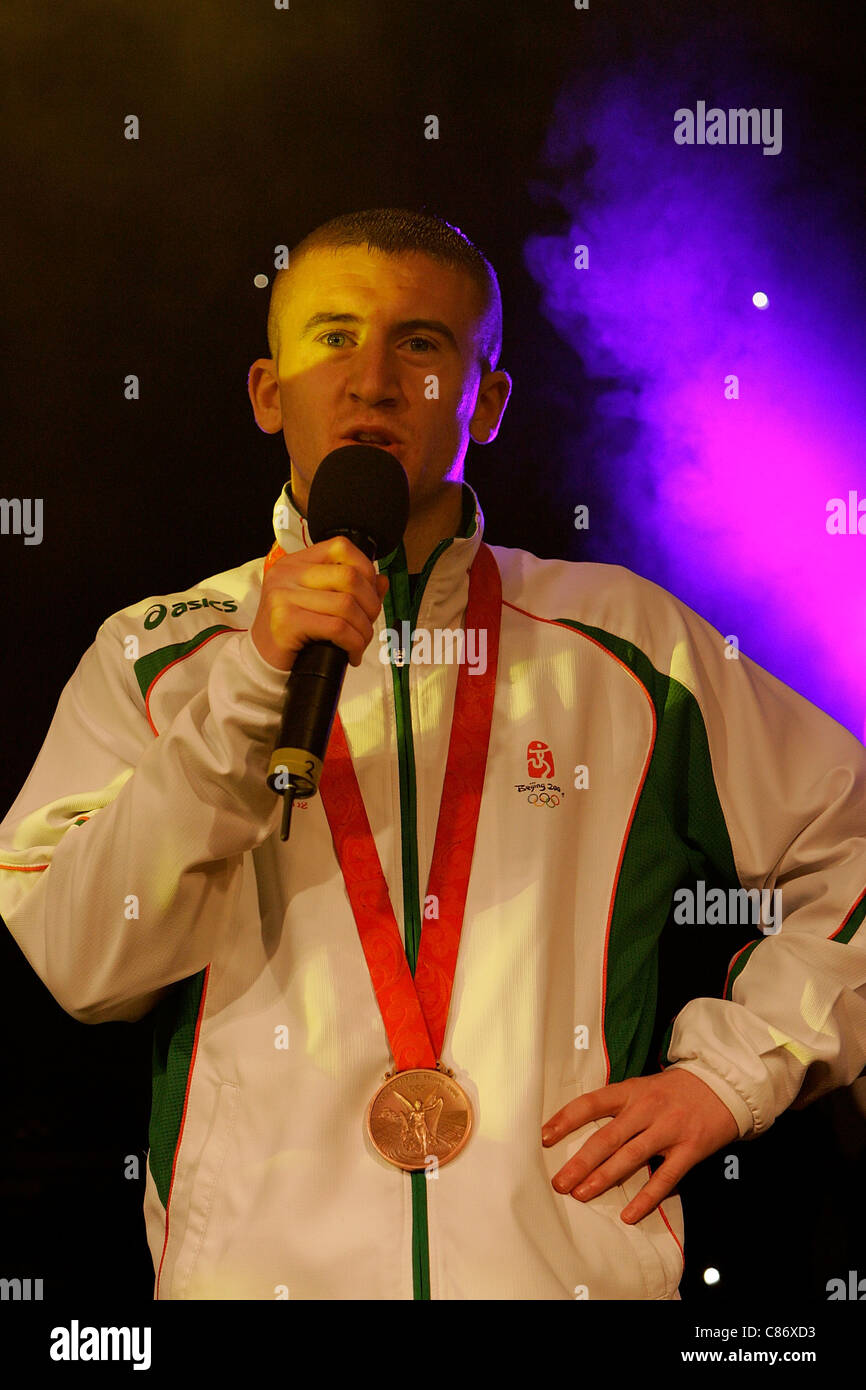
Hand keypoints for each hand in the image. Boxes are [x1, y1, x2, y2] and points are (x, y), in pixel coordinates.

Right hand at [252, 535, 388, 671]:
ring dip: (363, 630)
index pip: (341, 547)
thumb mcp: (321, 604)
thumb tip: (382, 581)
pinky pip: (337, 628)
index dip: (366, 569)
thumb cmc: (294, 633)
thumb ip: (350, 589)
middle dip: (370, 605)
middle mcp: (287, 573)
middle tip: (367, 627)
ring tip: (359, 644)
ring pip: (347, 605)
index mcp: (296, 562)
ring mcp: (284, 595)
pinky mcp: (286, 621)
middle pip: (349, 577)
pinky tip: (351, 655)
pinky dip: (353, 643)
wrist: (261, 661)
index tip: (370, 596)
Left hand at [541, 1068, 739, 1223]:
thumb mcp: (643, 1087)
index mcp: (631, 1091)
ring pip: (630, 1157)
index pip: (592, 1103)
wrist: (722, 1086)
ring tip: (581, 1195)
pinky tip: (628, 1215)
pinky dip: (646, 1199)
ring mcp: (668, 1130)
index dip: (566, 1119)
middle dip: (580, 1162)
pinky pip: (664, 1179)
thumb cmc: (674, 1090)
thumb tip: (580, 1129)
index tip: (544, 1137)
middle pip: (607, 1137)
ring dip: (604, 1178)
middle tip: (559, 1182)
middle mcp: (646, 1109)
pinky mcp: (689, 1150)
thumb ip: (617, 1106)